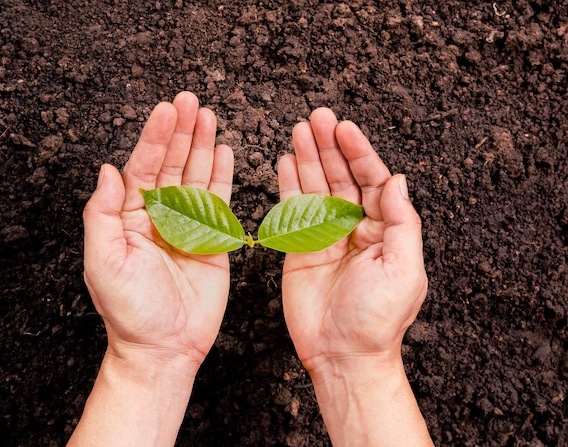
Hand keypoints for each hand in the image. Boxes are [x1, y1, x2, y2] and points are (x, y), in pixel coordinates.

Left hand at [83, 91, 233, 370]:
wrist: (164, 348)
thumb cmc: (129, 311)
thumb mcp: (103, 261)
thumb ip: (102, 214)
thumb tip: (107, 170)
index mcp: (131, 217)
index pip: (143, 167)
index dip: (155, 137)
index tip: (167, 109)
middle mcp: (159, 216)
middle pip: (172, 164)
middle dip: (181, 131)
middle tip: (191, 101)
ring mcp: (188, 226)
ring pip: (196, 177)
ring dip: (202, 146)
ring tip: (209, 117)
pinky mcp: (213, 241)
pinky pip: (220, 203)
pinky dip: (223, 177)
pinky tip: (224, 152)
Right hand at [278, 108, 431, 444]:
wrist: (342, 355)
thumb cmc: (377, 319)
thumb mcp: (403, 269)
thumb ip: (403, 222)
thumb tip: (399, 180)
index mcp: (384, 231)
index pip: (373, 180)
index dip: (359, 152)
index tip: (344, 127)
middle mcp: (355, 228)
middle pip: (342, 177)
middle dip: (330, 146)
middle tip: (316, 117)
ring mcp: (326, 237)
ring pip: (316, 188)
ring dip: (308, 158)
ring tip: (299, 130)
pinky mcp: (300, 249)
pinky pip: (293, 211)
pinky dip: (289, 186)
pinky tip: (286, 162)